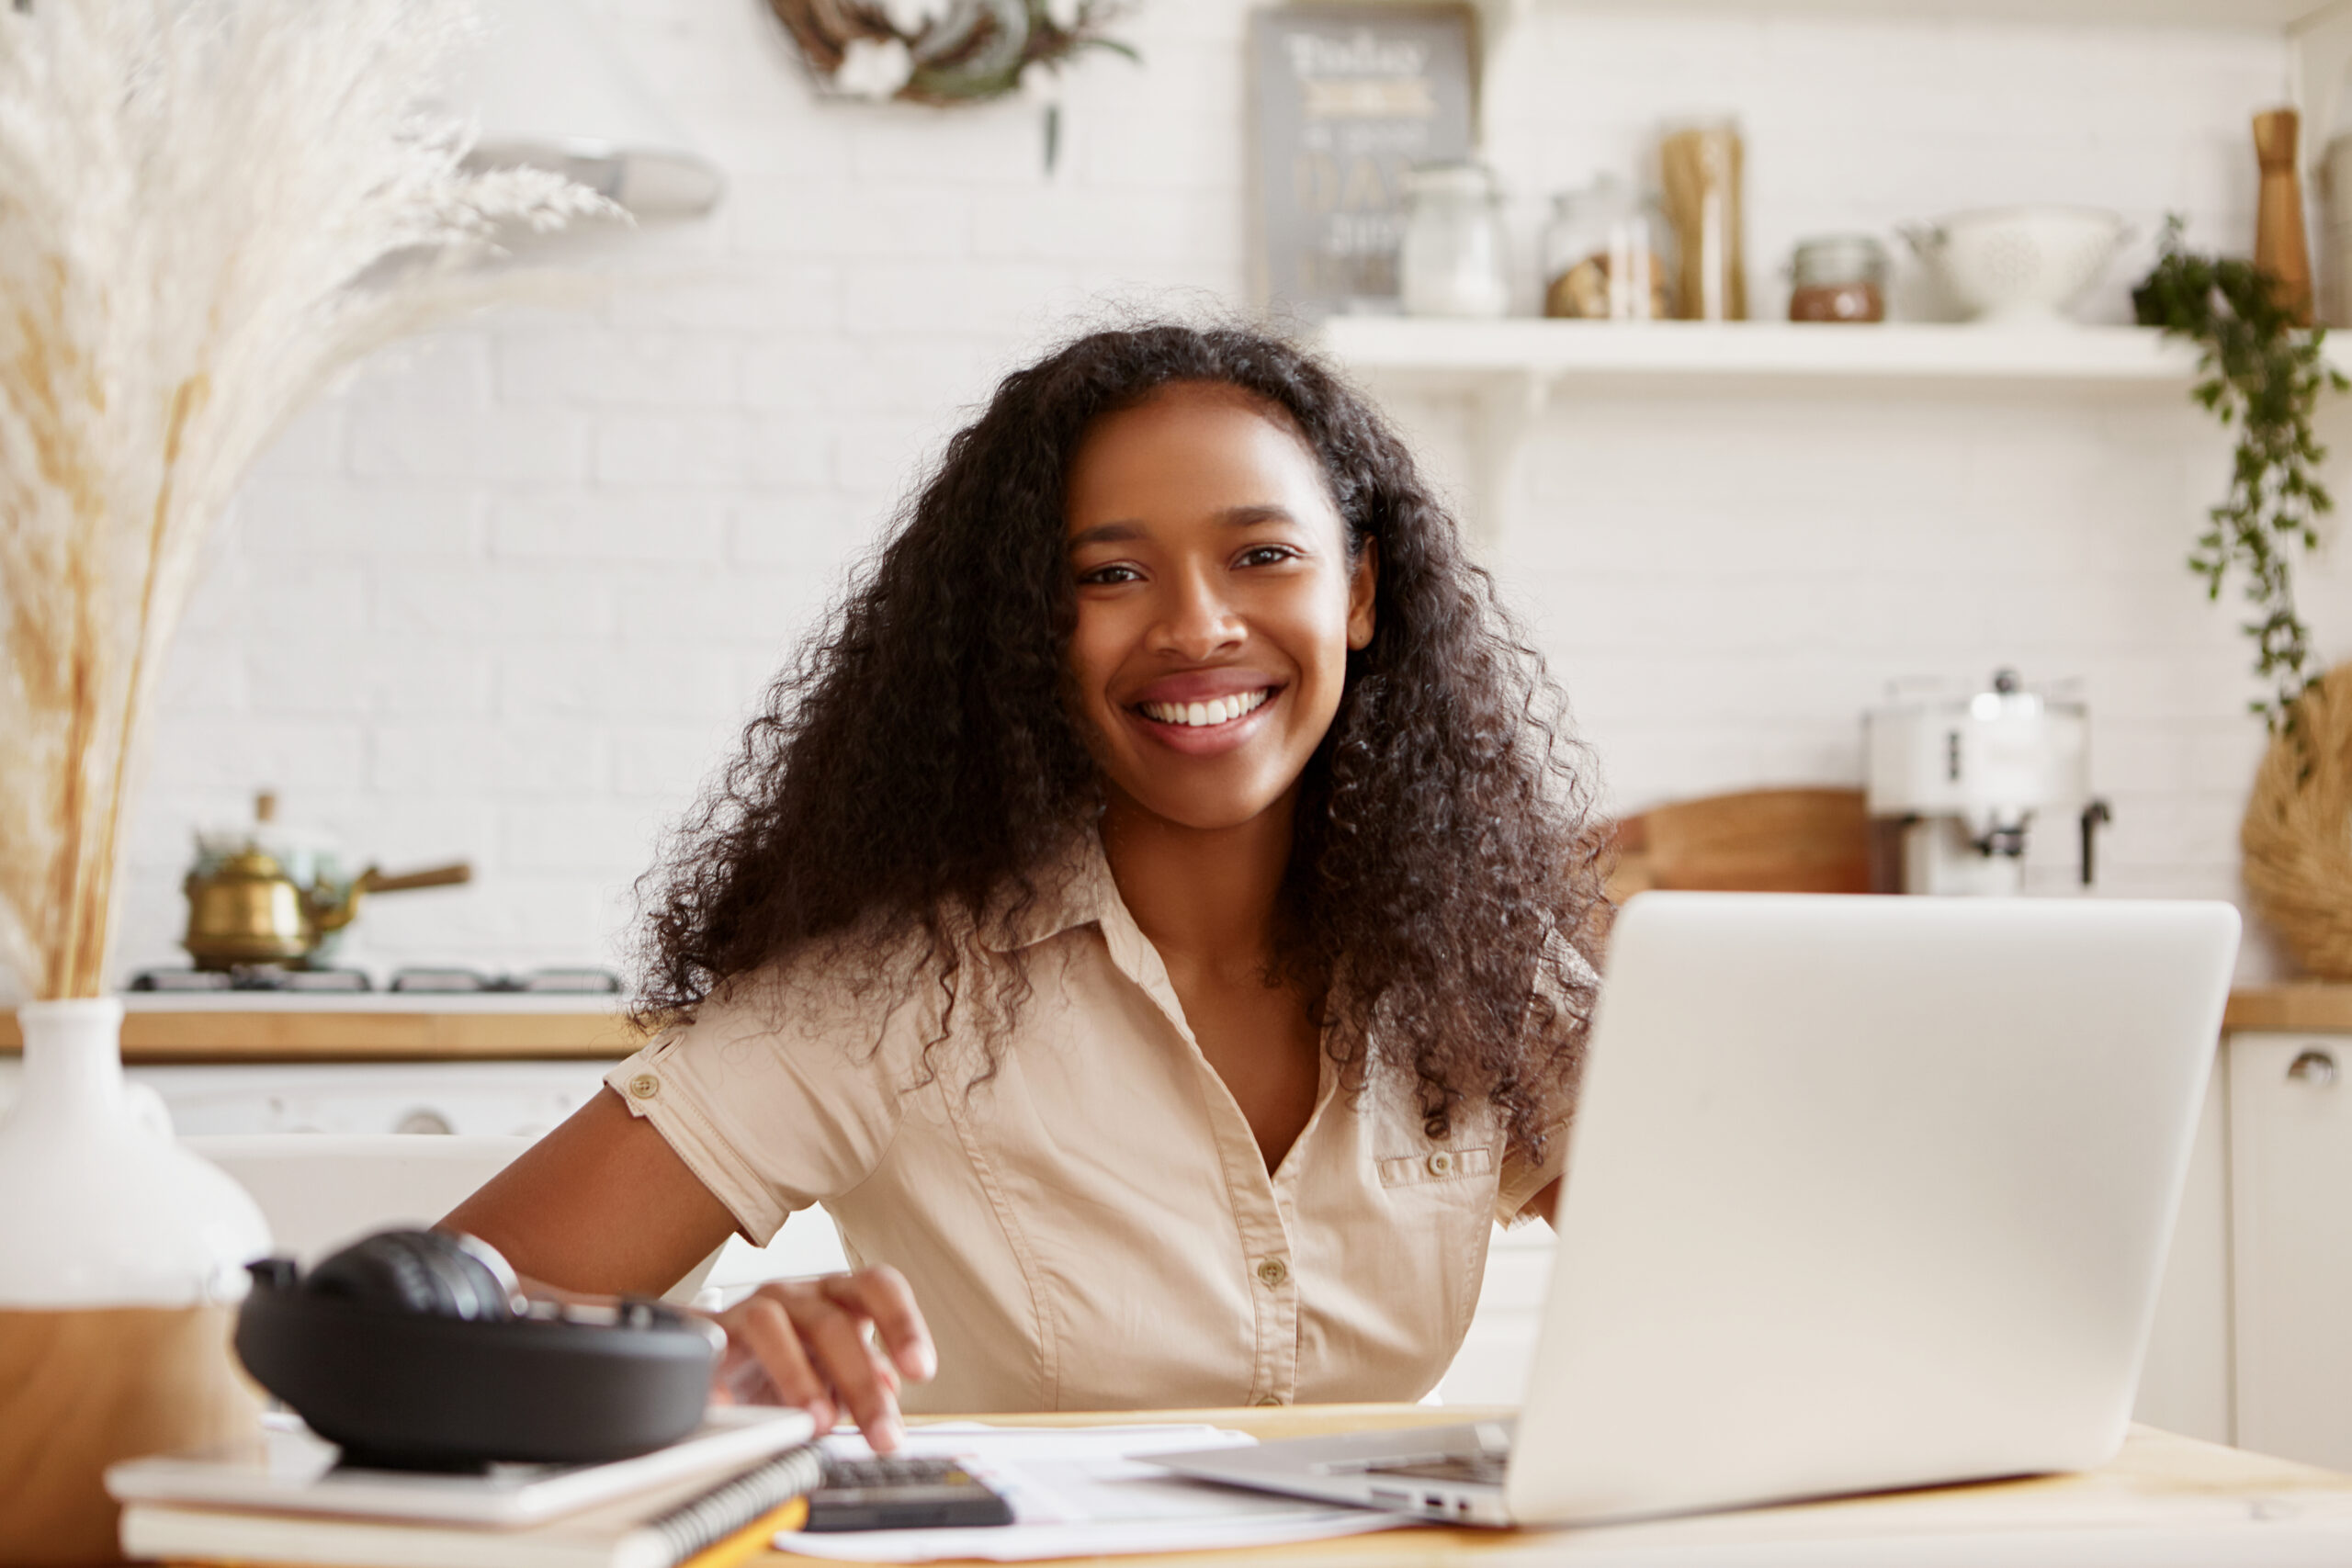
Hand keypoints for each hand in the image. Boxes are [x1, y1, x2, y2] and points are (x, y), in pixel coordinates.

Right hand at [706, 1266, 935, 1452]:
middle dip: (861, 1384)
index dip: (902, 1323)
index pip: (877, 1288)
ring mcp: (750, 1310)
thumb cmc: (792, 1363)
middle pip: (833, 1323)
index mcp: (838, 1298)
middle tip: (881, 1435)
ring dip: (799, 1377)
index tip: (921, 1370)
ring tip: (819, 1424)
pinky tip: (732, 1411)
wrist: (723, 1364)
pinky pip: (710, 1350)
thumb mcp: (836, 1374)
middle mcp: (797, 1296)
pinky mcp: (710, 1335)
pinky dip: (719, 1384)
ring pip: (771, 1324)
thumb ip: (866, 1379)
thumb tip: (889, 1389)